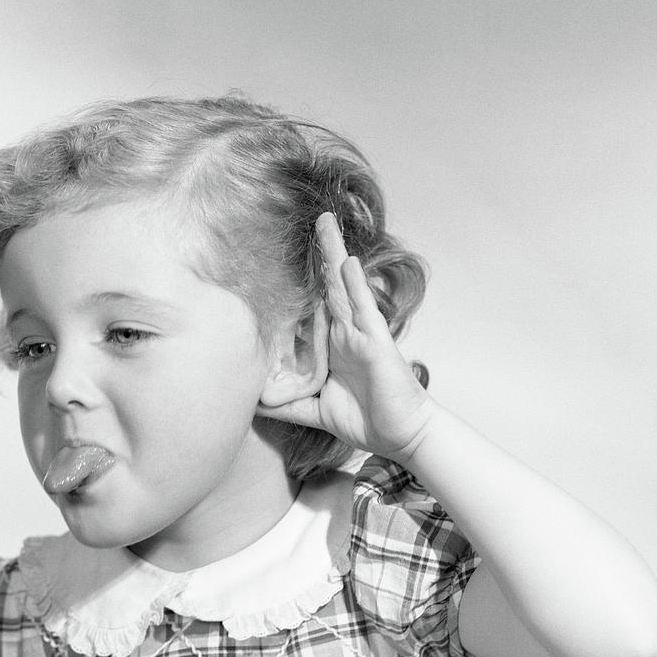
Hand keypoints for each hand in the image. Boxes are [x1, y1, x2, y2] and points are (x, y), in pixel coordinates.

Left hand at [257, 212, 435, 460]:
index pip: (313, 308)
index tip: (287, 257)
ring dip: (335, 254)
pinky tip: (347, 262)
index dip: (302, 282)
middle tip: (313, 219)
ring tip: (325, 223)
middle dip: (321, 253)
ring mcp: (361, 334)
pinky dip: (356, 285)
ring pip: (345, 288)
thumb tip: (253, 402)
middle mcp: (346, 334)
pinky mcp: (376, 343)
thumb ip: (287, 406)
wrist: (403, 437)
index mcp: (332, 346)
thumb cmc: (367, 421)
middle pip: (329, 286)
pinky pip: (365, 309)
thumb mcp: (315, 411)